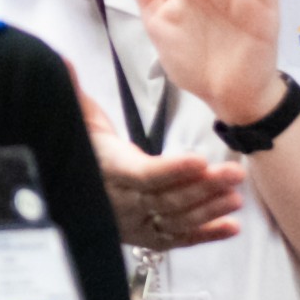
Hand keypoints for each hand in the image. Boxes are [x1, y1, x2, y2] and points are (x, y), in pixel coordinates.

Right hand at [68, 63, 242, 248]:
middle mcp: (120, 202)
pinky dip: (205, 234)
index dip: (171, 170)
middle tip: (233, 173)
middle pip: (166, 198)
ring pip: (175, 220)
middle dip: (203, 187)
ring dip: (208, 210)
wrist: (63, 190)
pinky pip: (178, 238)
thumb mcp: (75, 118)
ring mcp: (133, 222)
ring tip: (236, 196)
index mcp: (106, 170)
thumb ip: (72, 91)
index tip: (199, 160)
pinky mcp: (145, 234)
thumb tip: (64, 62)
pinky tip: (231, 227)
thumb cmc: (80, 149)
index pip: (141, 174)